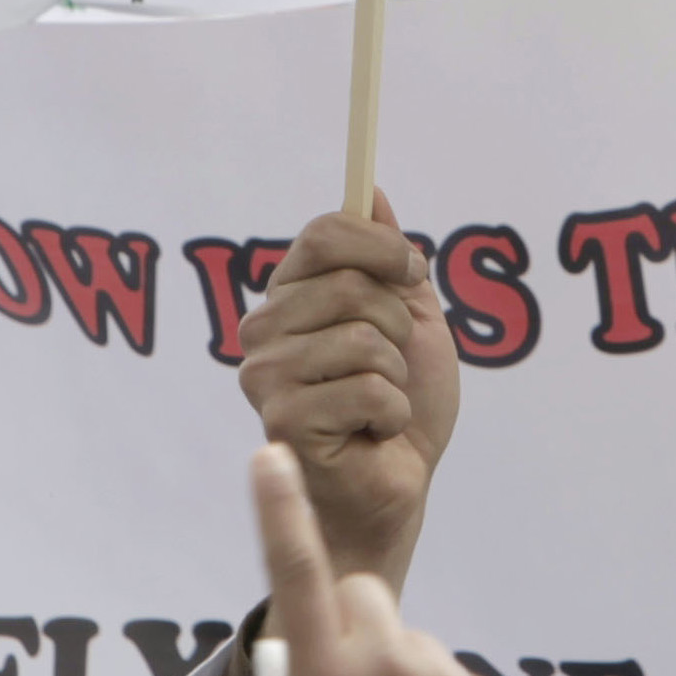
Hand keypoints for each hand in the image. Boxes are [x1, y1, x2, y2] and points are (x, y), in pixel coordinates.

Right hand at [236, 204, 457, 594]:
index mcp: (289, 298)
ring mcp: (266, 375)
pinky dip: (392, 413)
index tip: (411, 272)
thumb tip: (371, 191)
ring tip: (379, 405)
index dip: (381, 246)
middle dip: (397, 327)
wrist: (399, 484)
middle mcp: (264, 330)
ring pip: (362, 338)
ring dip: (396, 376)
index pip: (324, 233)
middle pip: (349, 284)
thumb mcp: (410, 317)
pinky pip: (368, 388)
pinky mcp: (282, 419)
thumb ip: (388, 259)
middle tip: (391, 366)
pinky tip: (372, 434)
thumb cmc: (400, 406)